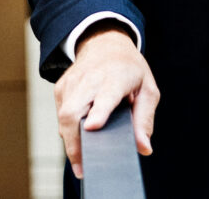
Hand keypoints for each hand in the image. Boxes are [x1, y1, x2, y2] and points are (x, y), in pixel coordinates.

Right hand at [53, 24, 159, 178]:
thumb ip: (144, 119)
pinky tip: (81, 131)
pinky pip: (61, 115)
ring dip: (71, 140)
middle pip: (74, 111)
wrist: (105, 42)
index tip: (93, 127)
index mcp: (116, 77)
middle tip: (82, 167)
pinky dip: (69, 129)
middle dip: (74, 142)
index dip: (99, 112)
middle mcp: (91, 78)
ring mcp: (72, 82)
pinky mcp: (61, 87)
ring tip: (84, 156)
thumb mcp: (147, 89)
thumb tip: (144, 148)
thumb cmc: (129, 69)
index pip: (105, 95)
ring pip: (64, 117)